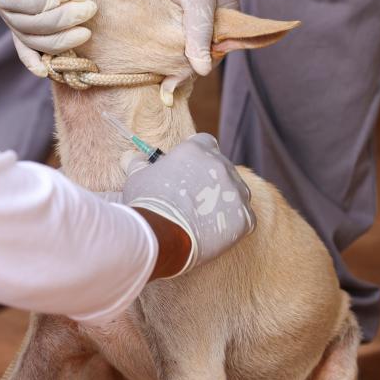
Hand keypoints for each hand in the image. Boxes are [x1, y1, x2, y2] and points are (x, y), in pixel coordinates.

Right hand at [0, 0, 96, 74]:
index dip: (46, 1)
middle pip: (22, 21)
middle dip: (57, 21)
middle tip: (89, 12)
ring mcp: (4, 11)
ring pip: (26, 36)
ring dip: (55, 41)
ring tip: (85, 34)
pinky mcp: (17, 21)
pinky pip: (22, 46)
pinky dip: (34, 60)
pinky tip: (47, 72)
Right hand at [121, 133, 254, 276]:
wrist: (160, 236)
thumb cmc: (146, 205)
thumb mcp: (137, 178)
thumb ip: (140, 163)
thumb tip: (132, 157)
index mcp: (196, 150)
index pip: (205, 143)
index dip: (198, 156)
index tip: (190, 170)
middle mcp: (220, 165)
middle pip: (223, 167)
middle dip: (212, 180)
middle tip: (195, 199)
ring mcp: (235, 191)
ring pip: (238, 191)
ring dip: (226, 200)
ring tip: (206, 217)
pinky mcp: (244, 217)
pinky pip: (246, 217)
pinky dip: (234, 224)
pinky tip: (216, 231)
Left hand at [133, 0, 238, 75]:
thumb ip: (198, 32)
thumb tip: (202, 70)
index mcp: (223, 17)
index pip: (212, 56)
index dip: (192, 71)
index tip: (169, 85)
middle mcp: (204, 18)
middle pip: (191, 53)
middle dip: (173, 65)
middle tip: (152, 80)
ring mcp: (181, 11)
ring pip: (171, 43)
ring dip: (157, 53)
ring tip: (138, 68)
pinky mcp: (161, 3)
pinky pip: (157, 28)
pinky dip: (147, 38)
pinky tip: (131, 49)